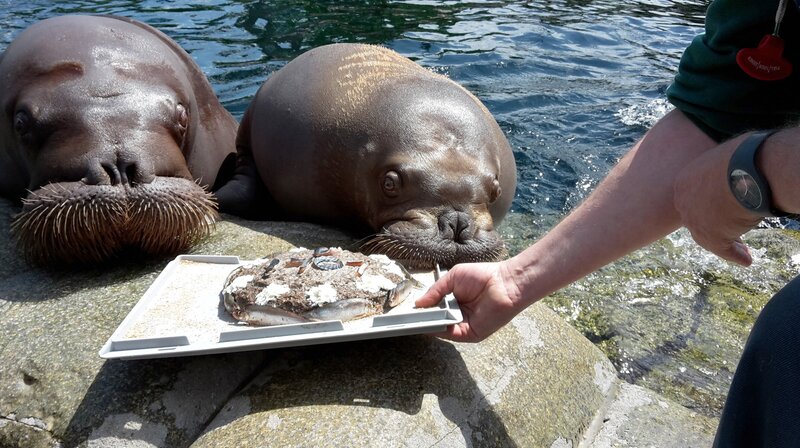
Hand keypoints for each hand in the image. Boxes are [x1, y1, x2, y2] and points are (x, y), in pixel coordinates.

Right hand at [414, 261, 521, 341]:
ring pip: (441, 328)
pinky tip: (430, 324)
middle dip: (422, 319)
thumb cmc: (482, 276)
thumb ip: (435, 291)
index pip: (435, 309)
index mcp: (454, 302)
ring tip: (414, 320)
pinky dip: (440, 330)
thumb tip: (418, 303)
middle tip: (406, 317)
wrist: (504, 283)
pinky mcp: (470, 334)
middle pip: (436, 320)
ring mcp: (464, 326)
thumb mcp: (452, 278)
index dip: (423, 310)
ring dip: (429, 325)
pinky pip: (452, 334)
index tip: (409, 310)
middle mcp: (458, 315)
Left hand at [673, 137, 761, 265]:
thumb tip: (733, 168)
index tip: (718, 209)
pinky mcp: (713, 238)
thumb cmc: (742, 155)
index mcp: (683, 182)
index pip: (692, 199)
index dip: (706, 206)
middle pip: (697, 219)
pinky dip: (736, 255)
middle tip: (728, 229)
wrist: (747, 170)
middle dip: (712, 226)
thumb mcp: (723, 158)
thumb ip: (720, 169)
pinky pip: (725, 249)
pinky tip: (746, 259)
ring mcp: (695, 222)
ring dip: (727, 244)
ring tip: (743, 251)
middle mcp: (683, 204)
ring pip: (710, 237)